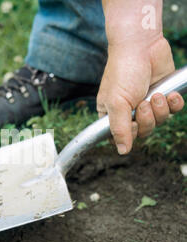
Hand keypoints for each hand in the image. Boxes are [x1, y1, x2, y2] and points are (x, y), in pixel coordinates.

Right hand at [98, 0, 183, 154]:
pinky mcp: (163, 95)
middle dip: (147, 120)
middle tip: (144, 104)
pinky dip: (174, 104)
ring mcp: (147, 103)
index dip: (130, 135)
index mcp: (111, 114)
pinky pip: (173, 111)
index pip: (120, 137)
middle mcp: (129, 111)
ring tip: (157, 94)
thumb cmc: (122, 71)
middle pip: (143, 132)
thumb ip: (119, 128)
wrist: (142, 45)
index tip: (133, 124)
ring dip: (160, 111)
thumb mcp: (116, 103)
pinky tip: (170, 94)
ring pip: (159, 122)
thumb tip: (122, 151)